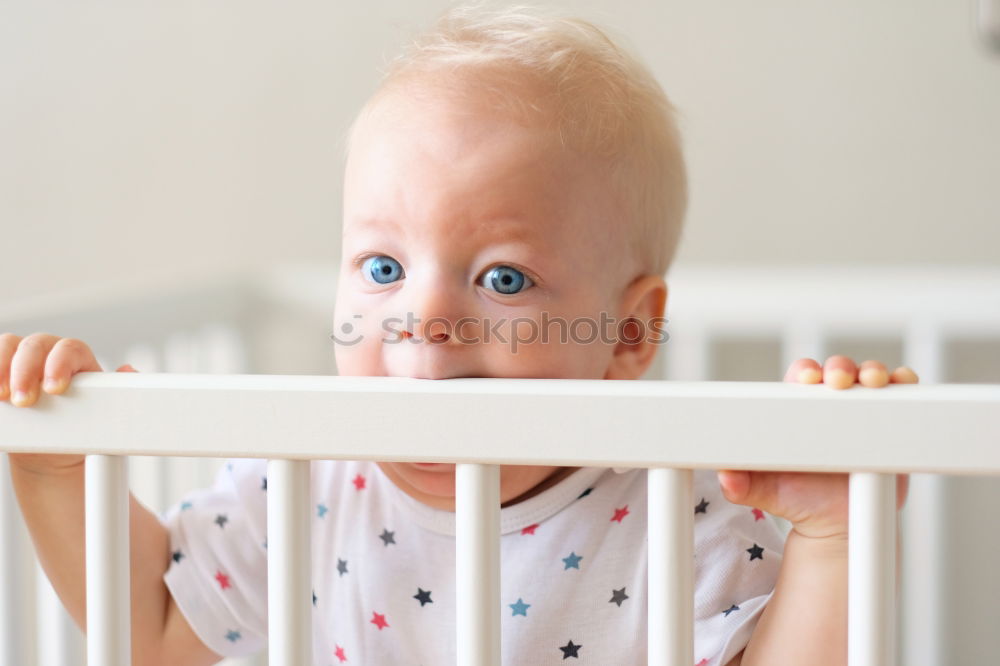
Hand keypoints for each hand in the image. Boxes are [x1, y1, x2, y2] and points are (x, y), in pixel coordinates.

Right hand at [1, 332, 136, 473]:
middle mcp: (48, 353)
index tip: (54, 389)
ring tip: (1, 397)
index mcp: (77, 359)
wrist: (55, 444)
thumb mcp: (102, 412)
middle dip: (26, 372)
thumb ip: (117, 391)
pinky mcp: (2, 372)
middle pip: (35, 345)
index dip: (60, 365)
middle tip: (22, 401)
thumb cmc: (81, 425)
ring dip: (0, 368)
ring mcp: (21, 360)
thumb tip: (130, 371)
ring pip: (7, 347)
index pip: (70, 349)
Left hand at [716, 355, 916, 539]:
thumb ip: (742, 485)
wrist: (838, 525)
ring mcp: (863, 411)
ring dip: (873, 371)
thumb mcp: (767, 493)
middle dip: (840, 366)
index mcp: (798, 410)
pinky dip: (904, 383)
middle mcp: (832, 404)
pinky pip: (901, 397)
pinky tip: (904, 383)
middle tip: (839, 379)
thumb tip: (725, 477)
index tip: (805, 380)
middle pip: (837, 370)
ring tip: (872, 381)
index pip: (800, 378)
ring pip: (870, 378)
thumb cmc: (798, 499)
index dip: (804, 372)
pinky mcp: (891, 423)